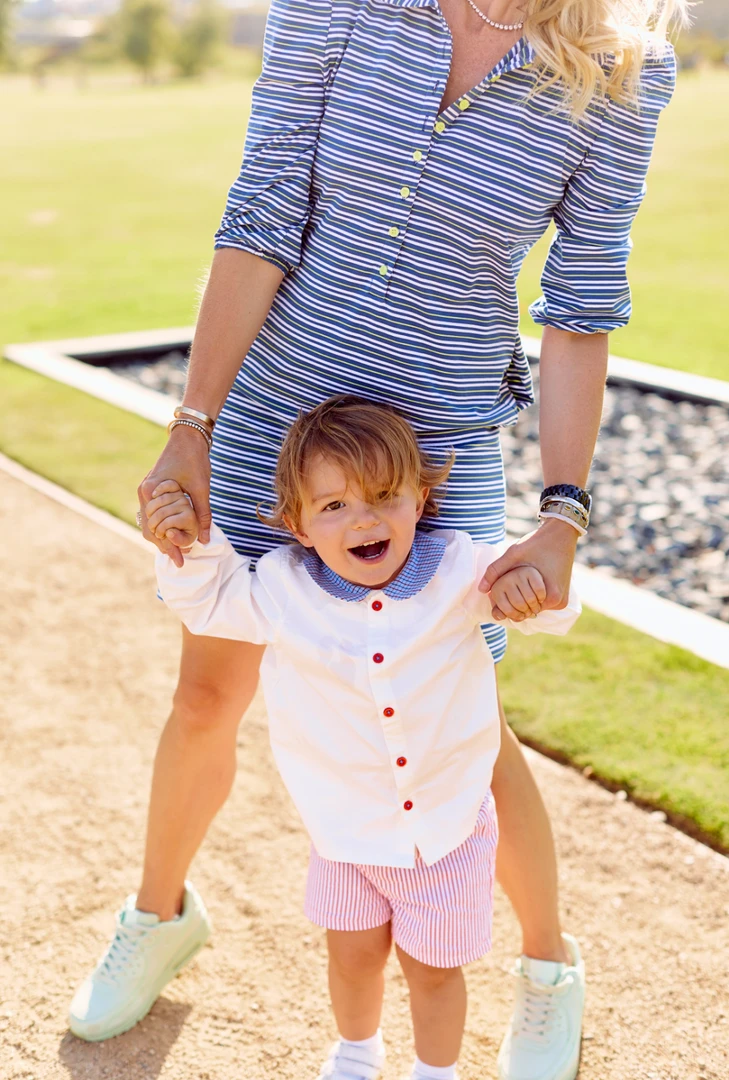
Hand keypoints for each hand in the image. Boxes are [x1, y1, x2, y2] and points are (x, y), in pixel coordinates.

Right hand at [137, 425, 210, 567]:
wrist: (188, 436)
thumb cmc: (194, 460)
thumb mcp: (201, 490)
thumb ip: (203, 516)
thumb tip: (206, 540)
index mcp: (151, 492)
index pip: (156, 529)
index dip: (169, 547)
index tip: (180, 561)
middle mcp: (143, 492)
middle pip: (148, 528)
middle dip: (163, 545)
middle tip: (179, 559)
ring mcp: (145, 489)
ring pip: (148, 521)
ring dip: (160, 535)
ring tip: (176, 550)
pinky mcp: (150, 487)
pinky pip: (152, 512)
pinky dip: (160, 524)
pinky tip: (171, 533)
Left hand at [479, 518, 578, 621]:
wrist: (560, 534)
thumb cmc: (536, 544)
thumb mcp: (513, 555)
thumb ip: (495, 571)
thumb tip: (481, 590)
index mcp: (549, 596)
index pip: (521, 611)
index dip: (508, 603)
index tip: (501, 592)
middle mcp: (558, 602)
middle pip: (529, 610)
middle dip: (517, 601)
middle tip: (509, 586)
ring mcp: (562, 600)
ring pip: (535, 606)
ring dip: (526, 598)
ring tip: (519, 584)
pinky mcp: (563, 596)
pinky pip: (543, 601)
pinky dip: (534, 595)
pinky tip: (529, 584)